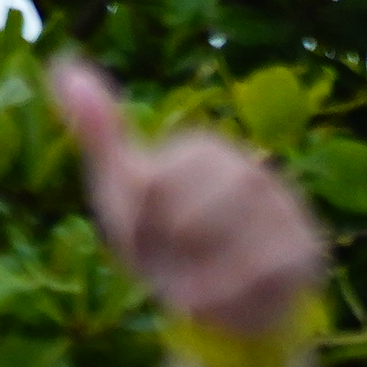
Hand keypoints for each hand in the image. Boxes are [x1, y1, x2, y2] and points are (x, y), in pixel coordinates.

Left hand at [51, 59, 327, 338]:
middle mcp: (251, 170)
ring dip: (192, 275)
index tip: (144, 234)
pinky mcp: (304, 249)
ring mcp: (283, 209)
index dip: (137, 222)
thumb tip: (62, 62)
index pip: (153, 182)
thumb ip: (98, 132)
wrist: (218, 305)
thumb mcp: (121, 190)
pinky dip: (221, 298)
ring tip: (194, 279)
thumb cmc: (162, 241)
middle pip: (186, 216)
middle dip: (165, 252)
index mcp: (204, 151)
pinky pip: (250, 277)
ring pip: (220, 246)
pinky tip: (216, 299)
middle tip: (170, 262)